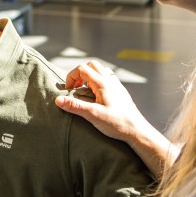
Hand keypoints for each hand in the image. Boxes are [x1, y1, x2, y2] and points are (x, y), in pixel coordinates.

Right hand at [55, 60, 173, 177]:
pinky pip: (107, 78)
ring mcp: (116, 85)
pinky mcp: (120, 92)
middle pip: (91, 65)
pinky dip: (98, 81)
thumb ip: (75, 106)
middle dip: (80, 74)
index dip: (71, 77)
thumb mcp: (93, 115)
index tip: (68, 91)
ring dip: (89, 76)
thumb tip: (58, 100)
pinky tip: (97, 96)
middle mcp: (110, 81)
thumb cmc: (117, 124)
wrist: (137, 131)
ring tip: (85, 91)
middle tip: (75, 88)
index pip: (82, 68)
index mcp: (103, 83)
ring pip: (100, 70)